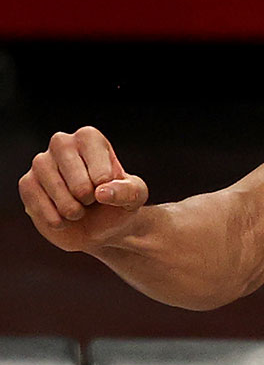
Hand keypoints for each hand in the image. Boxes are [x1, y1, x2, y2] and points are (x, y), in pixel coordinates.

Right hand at [18, 127, 148, 253]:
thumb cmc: (118, 201)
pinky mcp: (27, 182)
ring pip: (53, 188)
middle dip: (87, 198)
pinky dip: (52, 217)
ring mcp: (41, 162)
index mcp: (90, 138)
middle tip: (91, 200)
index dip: (106, 187)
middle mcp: (62, 143)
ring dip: (70, 209)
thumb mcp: (135, 196)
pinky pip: (34, 199)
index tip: (107, 188)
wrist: (99, 225)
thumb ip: (128, 191)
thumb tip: (102, 192)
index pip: (99, 167)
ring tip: (78, 211)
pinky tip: (62, 220)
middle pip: (76, 178)